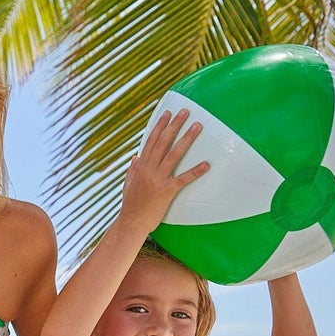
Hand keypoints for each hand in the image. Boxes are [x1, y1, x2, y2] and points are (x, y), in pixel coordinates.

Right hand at [123, 109, 209, 232]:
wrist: (131, 224)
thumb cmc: (131, 206)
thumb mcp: (127, 185)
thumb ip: (132, 170)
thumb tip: (135, 157)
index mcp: (141, 167)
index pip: (151, 141)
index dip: (159, 126)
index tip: (167, 113)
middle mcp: (149, 170)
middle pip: (163, 142)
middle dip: (174, 125)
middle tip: (185, 112)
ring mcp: (157, 180)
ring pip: (173, 155)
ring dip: (186, 139)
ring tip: (196, 127)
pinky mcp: (166, 192)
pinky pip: (183, 179)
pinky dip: (195, 171)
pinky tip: (206, 164)